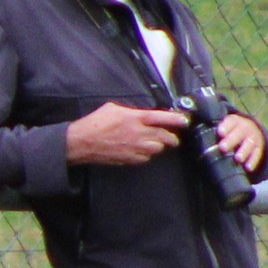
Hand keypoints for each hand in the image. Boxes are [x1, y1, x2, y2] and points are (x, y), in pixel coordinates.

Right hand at [64, 101, 187, 167]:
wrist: (83, 142)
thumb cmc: (95, 123)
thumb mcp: (113, 108)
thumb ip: (132, 112)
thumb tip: (141, 114)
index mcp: (135, 118)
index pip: (162, 118)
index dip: (176, 119)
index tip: (185, 120)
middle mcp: (138, 133)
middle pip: (165, 137)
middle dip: (172, 137)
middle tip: (172, 136)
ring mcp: (135, 148)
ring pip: (158, 148)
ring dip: (159, 145)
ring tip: (155, 142)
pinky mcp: (130, 159)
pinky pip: (146, 158)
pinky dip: (147, 154)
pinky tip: (141, 149)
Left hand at [214, 113, 265, 173]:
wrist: (252, 129)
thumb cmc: (230, 130)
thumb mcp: (223, 126)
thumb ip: (209, 129)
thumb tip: (186, 129)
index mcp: (233, 121)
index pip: (230, 122)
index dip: (225, 127)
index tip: (219, 132)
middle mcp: (244, 128)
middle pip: (239, 133)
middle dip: (231, 140)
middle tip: (223, 148)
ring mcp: (252, 138)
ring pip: (249, 144)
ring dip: (243, 152)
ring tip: (237, 159)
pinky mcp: (258, 148)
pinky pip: (257, 154)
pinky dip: (253, 161)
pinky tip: (247, 168)